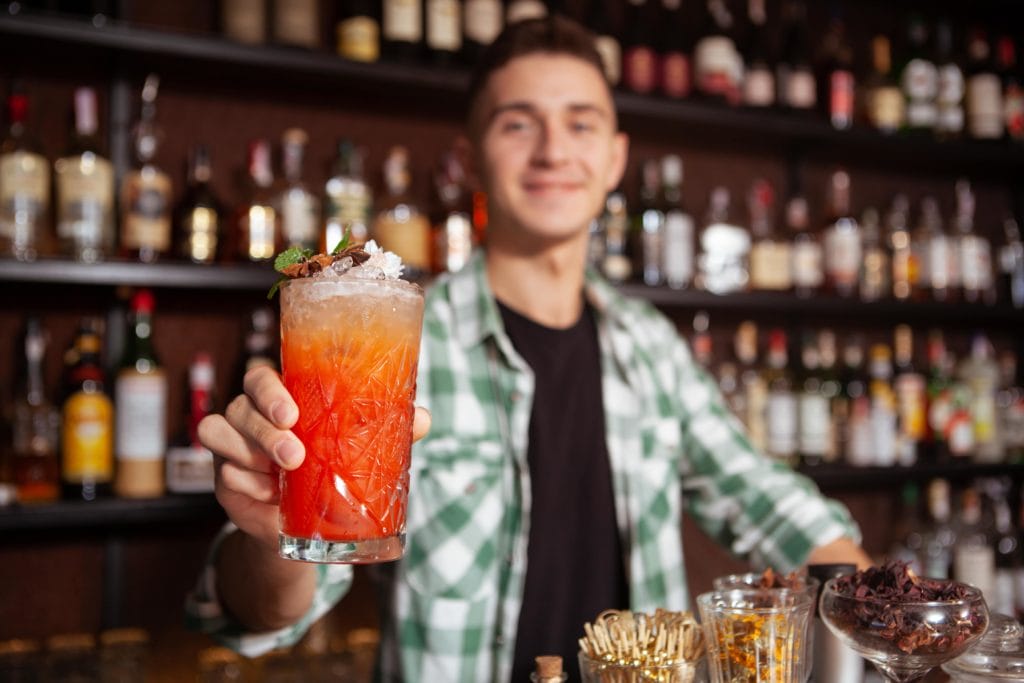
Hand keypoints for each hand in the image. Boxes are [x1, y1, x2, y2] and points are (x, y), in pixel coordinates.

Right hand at [198, 364, 431, 551]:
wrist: (304, 523)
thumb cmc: (330, 469)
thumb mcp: (356, 450)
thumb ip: (387, 430)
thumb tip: (422, 418)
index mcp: (282, 397)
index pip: (261, 376)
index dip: (270, 390)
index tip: (292, 412)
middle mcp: (251, 414)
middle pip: (241, 403)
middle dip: (265, 428)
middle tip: (294, 453)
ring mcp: (233, 444)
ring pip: (221, 431)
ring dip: (251, 453)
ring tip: (282, 475)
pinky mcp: (225, 475)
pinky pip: (224, 472)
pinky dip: (244, 482)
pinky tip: (268, 493)